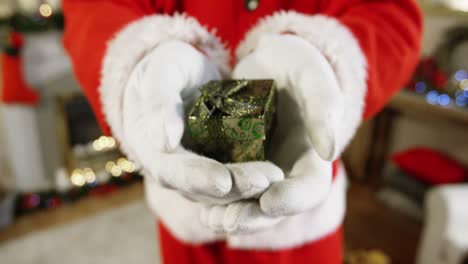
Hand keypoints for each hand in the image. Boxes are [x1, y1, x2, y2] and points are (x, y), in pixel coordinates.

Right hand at [122, 40, 282, 204]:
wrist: (179, 73)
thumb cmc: (166, 67)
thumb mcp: (161, 73)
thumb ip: (159, 102)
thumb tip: (164, 142)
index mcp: (151, 149)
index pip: (173, 171)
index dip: (198, 178)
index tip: (224, 181)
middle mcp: (171, 168)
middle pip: (201, 188)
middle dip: (234, 187)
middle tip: (266, 180)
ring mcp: (194, 170)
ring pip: (220, 190)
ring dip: (247, 188)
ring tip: (275, 178)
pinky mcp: (216, 165)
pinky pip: (233, 179)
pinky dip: (252, 180)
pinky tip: (275, 177)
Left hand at [201, 34, 342, 233]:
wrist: (268, 63)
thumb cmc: (297, 66)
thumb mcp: (312, 76)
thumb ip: (324, 106)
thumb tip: (329, 151)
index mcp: (310, 158)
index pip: (309, 188)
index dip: (292, 199)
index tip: (270, 201)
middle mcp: (284, 172)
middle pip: (273, 207)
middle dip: (252, 216)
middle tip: (229, 221)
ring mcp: (257, 170)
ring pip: (245, 202)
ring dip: (228, 213)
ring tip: (209, 218)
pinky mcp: (232, 163)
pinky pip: (222, 186)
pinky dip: (210, 196)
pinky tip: (196, 199)